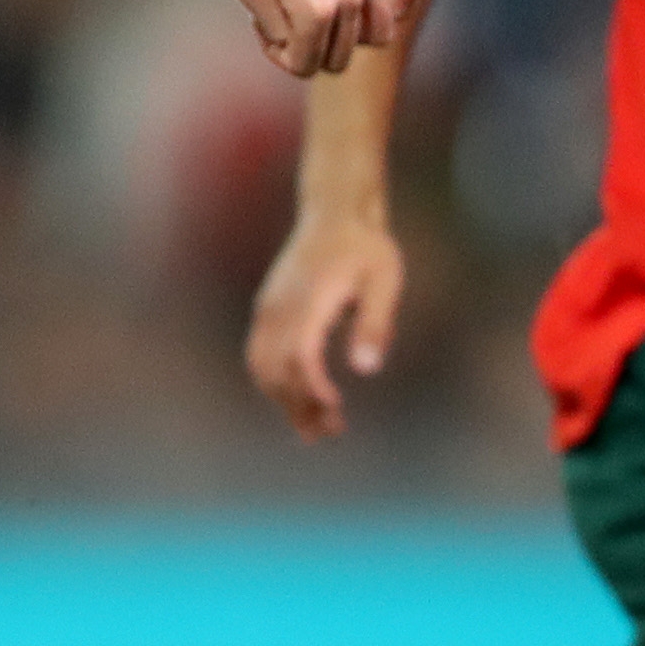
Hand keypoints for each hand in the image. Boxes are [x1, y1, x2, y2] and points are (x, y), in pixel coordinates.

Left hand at [215, 0, 427, 75]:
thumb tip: (290, 45)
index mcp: (314, 8)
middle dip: (310, 48)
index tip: (264, 28)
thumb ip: (271, 27)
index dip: (281, 57)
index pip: (306, 66)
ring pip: (381, 34)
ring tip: (323, 12)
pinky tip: (373, 0)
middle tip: (284, 16)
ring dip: (351, 36)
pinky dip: (398, 5)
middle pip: (341, 56)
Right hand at [246, 208, 407, 441]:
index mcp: (308, 300)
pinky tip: (297, 398)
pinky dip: (273, 383)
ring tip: (313, 427)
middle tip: (331, 431)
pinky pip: (259, 355)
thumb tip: (366, 370)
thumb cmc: (366, 248)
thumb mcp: (384, 280)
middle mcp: (279, 306)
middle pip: (276, 369)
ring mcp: (268, 309)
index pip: (299, 355)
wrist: (334, 213)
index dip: (313, 388)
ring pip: (262, 366)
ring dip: (284, 400)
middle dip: (300, 405)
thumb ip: (375, 323)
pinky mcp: (266, 310)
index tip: (336, 409)